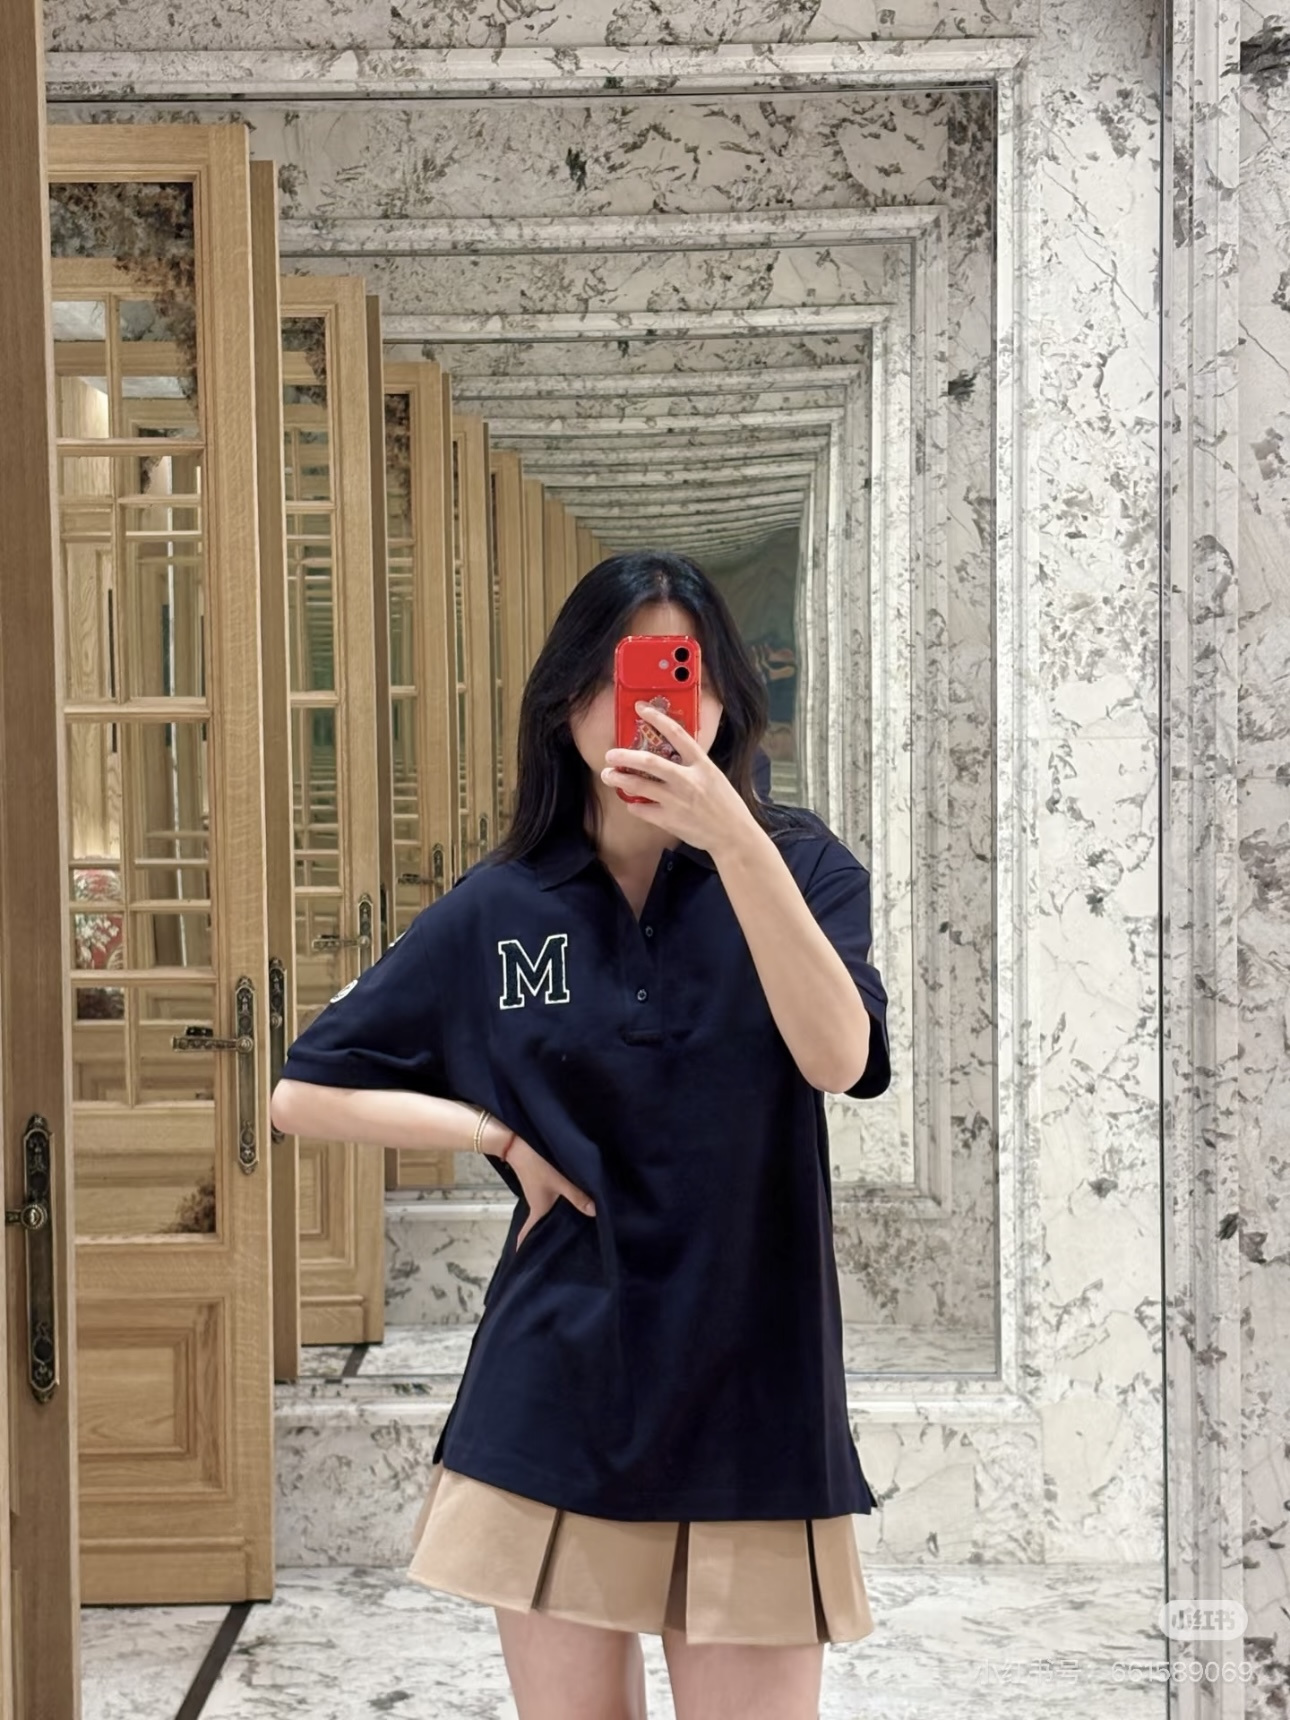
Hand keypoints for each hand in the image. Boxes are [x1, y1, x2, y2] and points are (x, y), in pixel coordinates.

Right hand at [506, 1134, 596, 1251]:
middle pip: (542, 1226)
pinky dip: (561, 1205)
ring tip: (577, 1227)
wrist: (517, 1139)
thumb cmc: (537, 1163)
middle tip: (567, 1248)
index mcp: (539, 1210)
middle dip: (550, 1237)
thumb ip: (578, 1196)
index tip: (527, 1262)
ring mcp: (540, 1194)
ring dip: (559, 1219)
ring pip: (550, 1212)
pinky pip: (553, 1200)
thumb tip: (595, 1213)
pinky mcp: (543, 1183)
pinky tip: (574, 1202)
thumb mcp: (560, 1180)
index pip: (528, 1236)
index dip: (527, 1249)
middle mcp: (538, 1205)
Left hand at [601, 700, 758, 857]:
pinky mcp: (669, 821)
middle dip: (625, 756)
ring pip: (639, 786)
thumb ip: (692, 765)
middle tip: (610, 754)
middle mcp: (687, 780)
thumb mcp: (714, 776)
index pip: (677, 734)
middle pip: (649, 762)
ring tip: (607, 775)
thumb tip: (671, 754)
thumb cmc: (725, 805)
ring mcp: (676, 801)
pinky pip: (642, 810)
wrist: (733, 836)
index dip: (657, 718)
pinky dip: (633, 805)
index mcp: (701, 765)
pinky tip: (631, 803)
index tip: (640, 708)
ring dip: (620, 779)